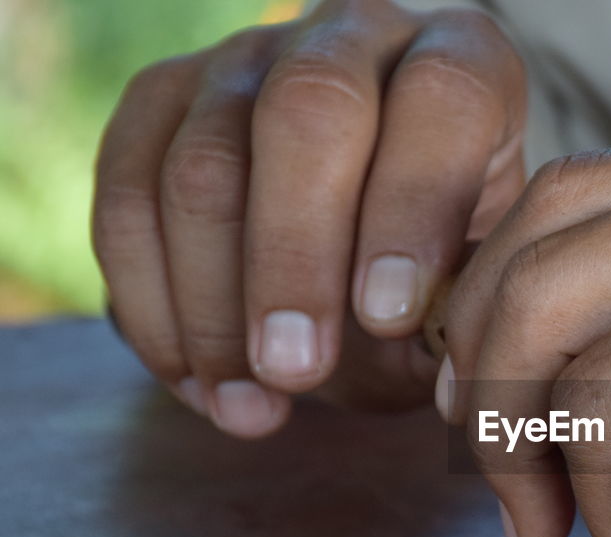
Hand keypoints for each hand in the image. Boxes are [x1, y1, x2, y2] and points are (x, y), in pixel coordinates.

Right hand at [93, 0, 524, 436]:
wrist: (368, 254)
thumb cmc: (440, 274)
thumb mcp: (471, 294)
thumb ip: (457, 316)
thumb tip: (420, 349)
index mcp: (464, 63)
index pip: (442, 99)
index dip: (410, 208)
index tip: (389, 319)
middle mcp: (353, 39)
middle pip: (308, 113)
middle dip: (294, 258)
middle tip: (296, 371)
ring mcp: (246, 60)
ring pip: (202, 161)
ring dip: (213, 306)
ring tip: (250, 408)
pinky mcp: (159, 101)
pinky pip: (125, 196)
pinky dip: (152, 305)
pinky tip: (198, 385)